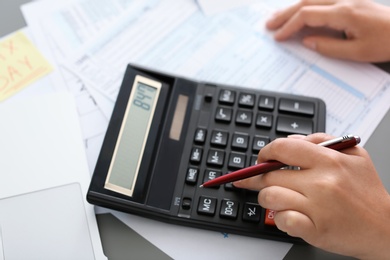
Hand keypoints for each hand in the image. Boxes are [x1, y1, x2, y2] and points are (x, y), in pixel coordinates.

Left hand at [234, 133, 389, 258]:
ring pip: (270, 197)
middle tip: (258, 181)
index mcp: (328, 161)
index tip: (262, 159)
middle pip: (270, 175)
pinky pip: (281, 219)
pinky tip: (290, 215)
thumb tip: (291, 140)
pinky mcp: (314, 230)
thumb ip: (321, 140)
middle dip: (259, 178)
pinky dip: (281, 218)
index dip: (265, 153)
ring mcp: (317, 207)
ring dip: (267, 198)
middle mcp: (321, 183)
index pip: (282, 149)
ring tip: (277, 198)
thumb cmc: (367, 191)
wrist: (385, 228)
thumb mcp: (354, 155)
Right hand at [266, 0, 389, 61]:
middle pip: (306, 2)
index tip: (278, 36)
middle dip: (285, 14)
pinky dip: (307, 4)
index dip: (289, 26)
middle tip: (269, 24)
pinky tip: (301, 10)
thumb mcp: (357, 52)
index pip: (307, 16)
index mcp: (344, 13)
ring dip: (293, 7)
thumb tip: (308, 42)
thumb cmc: (388, 42)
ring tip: (279, 17)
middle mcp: (344, 1)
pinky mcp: (351, 1)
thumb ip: (329, 47)